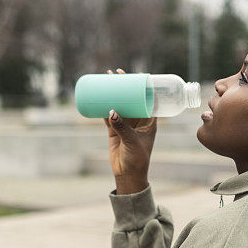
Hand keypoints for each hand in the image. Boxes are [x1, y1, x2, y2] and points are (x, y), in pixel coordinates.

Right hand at [103, 68, 156, 184]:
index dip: (143, 86)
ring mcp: (126, 124)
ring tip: (106, 79)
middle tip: (116, 72)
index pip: (148, 99)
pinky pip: (108, 114)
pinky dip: (104, 105)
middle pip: (132, 97)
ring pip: (119, 104)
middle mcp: (138, 120)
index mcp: (149, 121)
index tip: (136, 74)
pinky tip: (98, 96)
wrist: (128, 174)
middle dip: (124, 85)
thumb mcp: (132, 141)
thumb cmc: (138, 159)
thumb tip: (111, 111)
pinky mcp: (114, 130)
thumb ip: (122, 127)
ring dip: (113, 92)